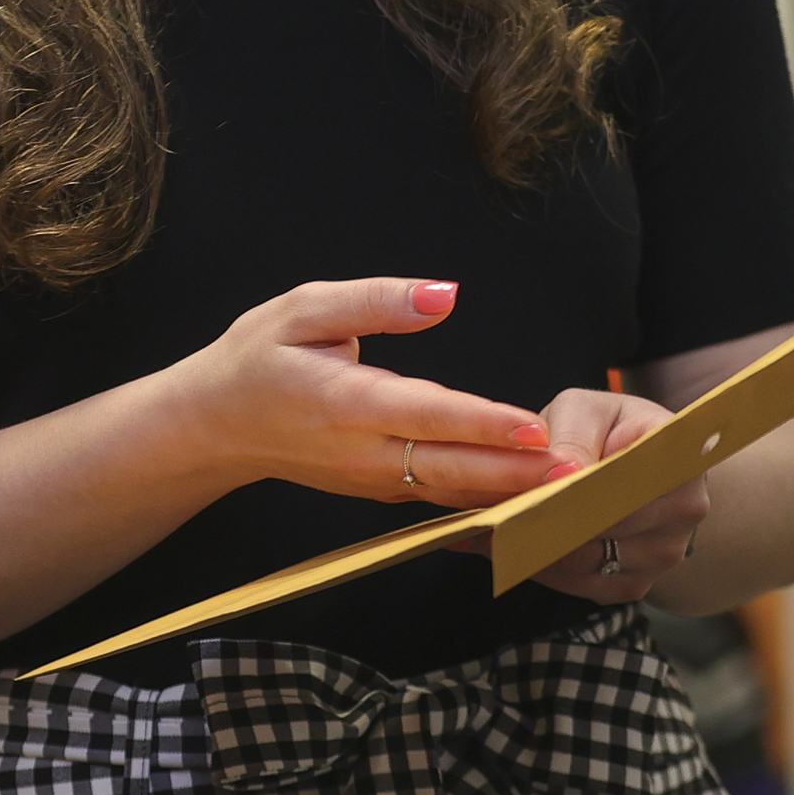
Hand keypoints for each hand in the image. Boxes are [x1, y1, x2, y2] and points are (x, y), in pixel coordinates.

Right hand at [173, 278, 568, 506]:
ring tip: (573, 489)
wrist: (213, 427)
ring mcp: (373, 481)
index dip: (483, 423)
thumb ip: (378, 301)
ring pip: (453, 492)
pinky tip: (531, 494)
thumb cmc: (258, 358)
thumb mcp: (305, 308)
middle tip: (580, 475)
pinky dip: (487, 498)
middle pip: (454, 468)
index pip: (427, 413)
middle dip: (519, 475)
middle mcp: (364, 452)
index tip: (534, 429)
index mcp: (346, 402)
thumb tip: (445, 296)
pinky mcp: (381, 492)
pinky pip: (442, 497)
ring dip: (512, 492)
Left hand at [520, 386, 710, 604]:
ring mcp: (665, 554)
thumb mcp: (586, 410)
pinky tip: (517, 548)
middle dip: (549, 520)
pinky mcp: (636, 584)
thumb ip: (573, 435)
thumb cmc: (608, 428)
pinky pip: (583, 585)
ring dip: (540, 549)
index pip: (629, 481)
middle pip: (607, 527)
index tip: (537, 489)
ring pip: (589, 562)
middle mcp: (685, 510)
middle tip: (499, 513)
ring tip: (498, 529)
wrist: (636, 464)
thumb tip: (563, 474)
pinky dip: (546, 569)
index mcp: (680, 456)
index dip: (580, 489)